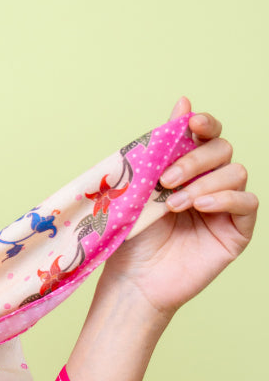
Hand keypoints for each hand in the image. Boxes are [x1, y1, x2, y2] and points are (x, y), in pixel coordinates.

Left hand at [98, 96, 256, 318]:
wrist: (132, 279)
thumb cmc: (132, 235)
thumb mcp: (141, 186)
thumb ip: (162, 146)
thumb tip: (183, 100)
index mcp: (186, 168)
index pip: (208, 135)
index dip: (204, 123)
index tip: (192, 123)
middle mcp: (210, 183)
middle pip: (223, 149)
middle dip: (196, 159)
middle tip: (166, 180)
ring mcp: (226, 207)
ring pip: (236, 173)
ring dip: (204, 183)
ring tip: (174, 204)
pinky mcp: (237, 231)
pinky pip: (248, 202)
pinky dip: (226, 199)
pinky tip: (201, 207)